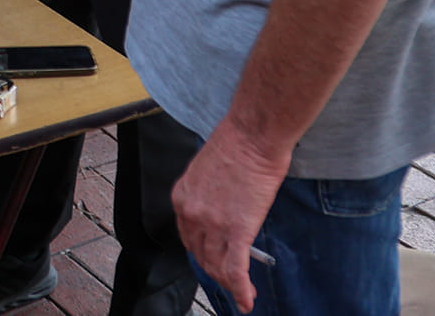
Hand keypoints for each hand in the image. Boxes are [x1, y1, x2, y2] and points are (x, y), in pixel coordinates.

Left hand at [172, 122, 291, 312]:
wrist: (252, 135)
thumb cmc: (237, 144)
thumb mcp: (207, 171)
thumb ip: (208, 195)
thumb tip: (221, 211)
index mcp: (182, 198)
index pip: (188, 237)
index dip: (202, 253)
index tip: (213, 260)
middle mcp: (191, 213)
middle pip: (201, 254)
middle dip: (215, 272)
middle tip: (230, 282)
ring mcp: (212, 223)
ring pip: (218, 266)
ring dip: (230, 284)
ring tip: (243, 294)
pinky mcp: (237, 230)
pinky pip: (236, 268)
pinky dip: (241, 289)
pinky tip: (247, 300)